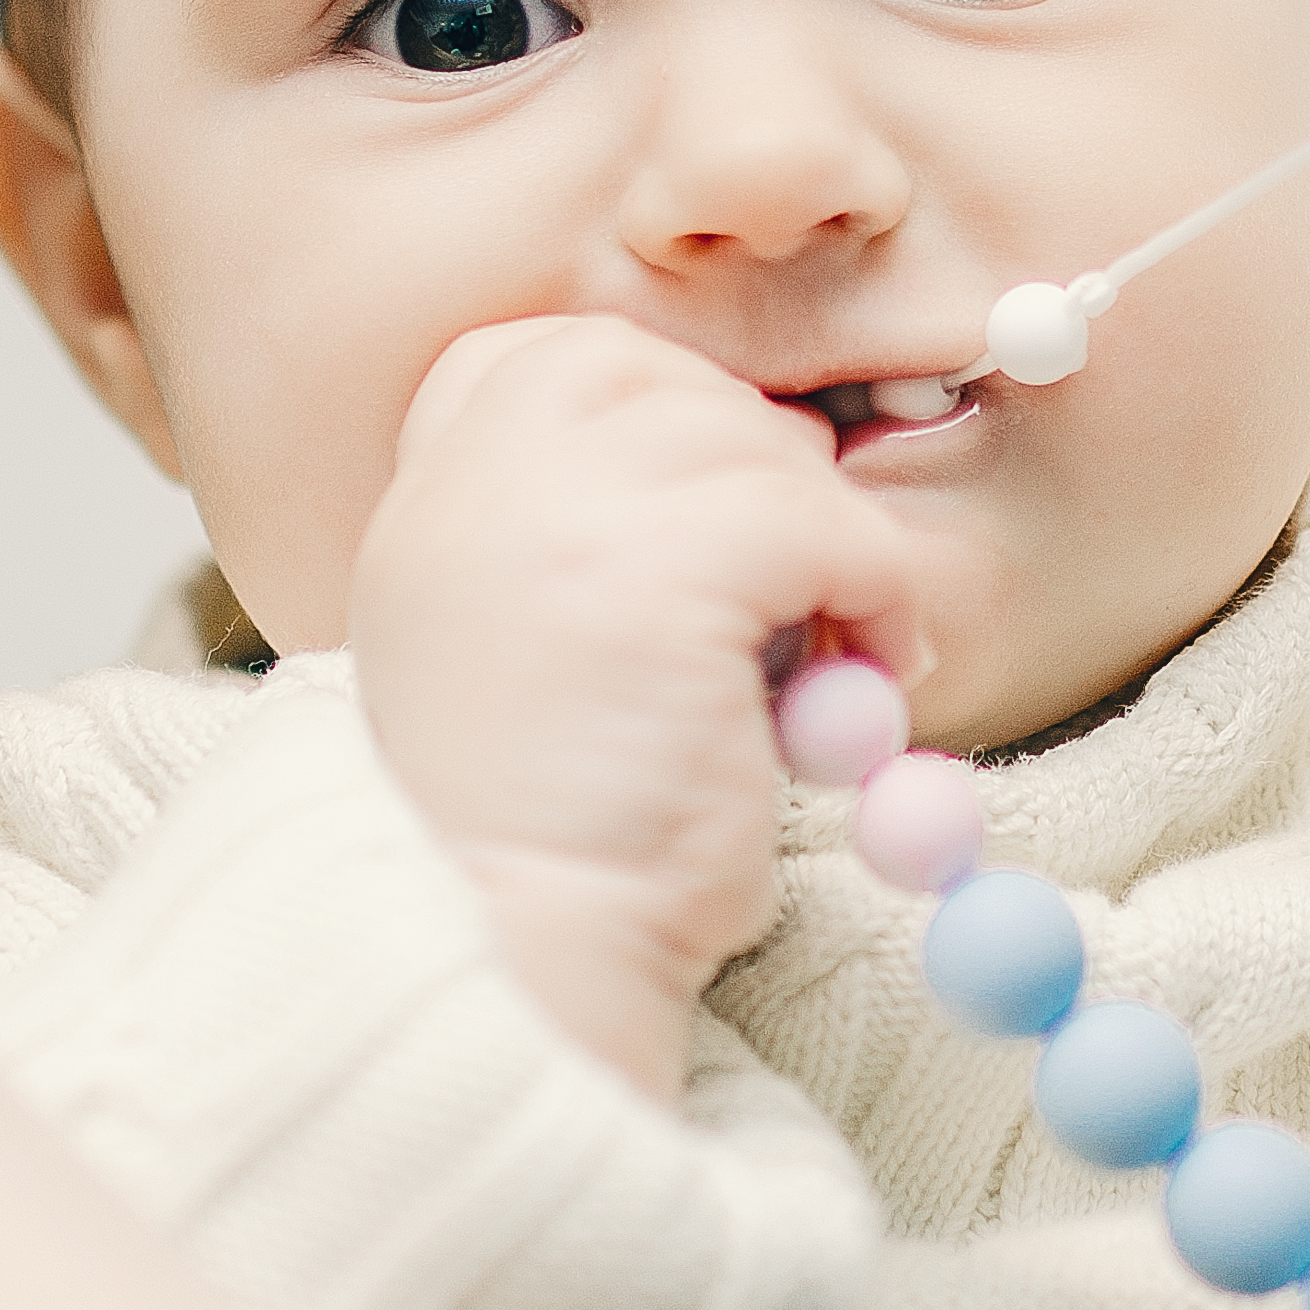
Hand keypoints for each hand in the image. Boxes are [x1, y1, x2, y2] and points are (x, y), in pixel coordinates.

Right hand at [352, 315, 930, 1092]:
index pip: (553, 355)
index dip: (662, 413)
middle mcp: (477, 481)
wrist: (519, 953)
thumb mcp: (532, 643)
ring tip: (847, 646)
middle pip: (669, 379)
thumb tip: (765, 454)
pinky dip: (878, 585)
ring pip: (762, 446)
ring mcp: (562, 512)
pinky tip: (874, 666)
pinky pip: (824, 522)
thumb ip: (590, 537)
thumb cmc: (554, 832)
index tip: (719, 513)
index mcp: (431, 498)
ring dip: (832, 539)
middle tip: (802, 586)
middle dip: (759, 468)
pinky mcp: (662, 573)